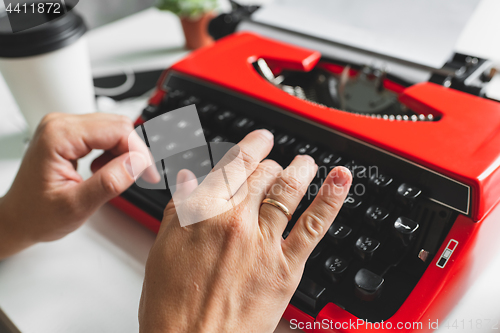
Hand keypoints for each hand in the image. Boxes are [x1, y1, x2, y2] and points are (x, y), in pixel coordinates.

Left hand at [0, 113, 157, 258]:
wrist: (18, 218)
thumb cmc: (37, 214)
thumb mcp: (76, 206)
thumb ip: (109, 183)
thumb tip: (138, 162)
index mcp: (59, 136)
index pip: (116, 130)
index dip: (140, 151)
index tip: (150, 173)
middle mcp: (61, 124)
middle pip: (117, 126)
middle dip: (135, 151)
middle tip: (143, 176)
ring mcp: (65, 127)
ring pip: (114, 129)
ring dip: (125, 153)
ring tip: (118, 177)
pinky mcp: (70, 134)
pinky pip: (104, 135)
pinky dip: (114, 153)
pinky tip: (106, 171)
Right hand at [139, 130, 351, 332]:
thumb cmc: (172, 307)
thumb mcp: (163, 249)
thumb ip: (180, 209)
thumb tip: (190, 180)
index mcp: (202, 212)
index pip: (232, 165)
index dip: (250, 146)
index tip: (259, 139)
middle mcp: (234, 220)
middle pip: (261, 175)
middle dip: (271, 162)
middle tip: (276, 159)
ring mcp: (263, 241)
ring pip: (287, 190)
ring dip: (300, 170)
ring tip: (306, 163)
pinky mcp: (286, 267)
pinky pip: (312, 225)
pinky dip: (330, 199)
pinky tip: (340, 181)